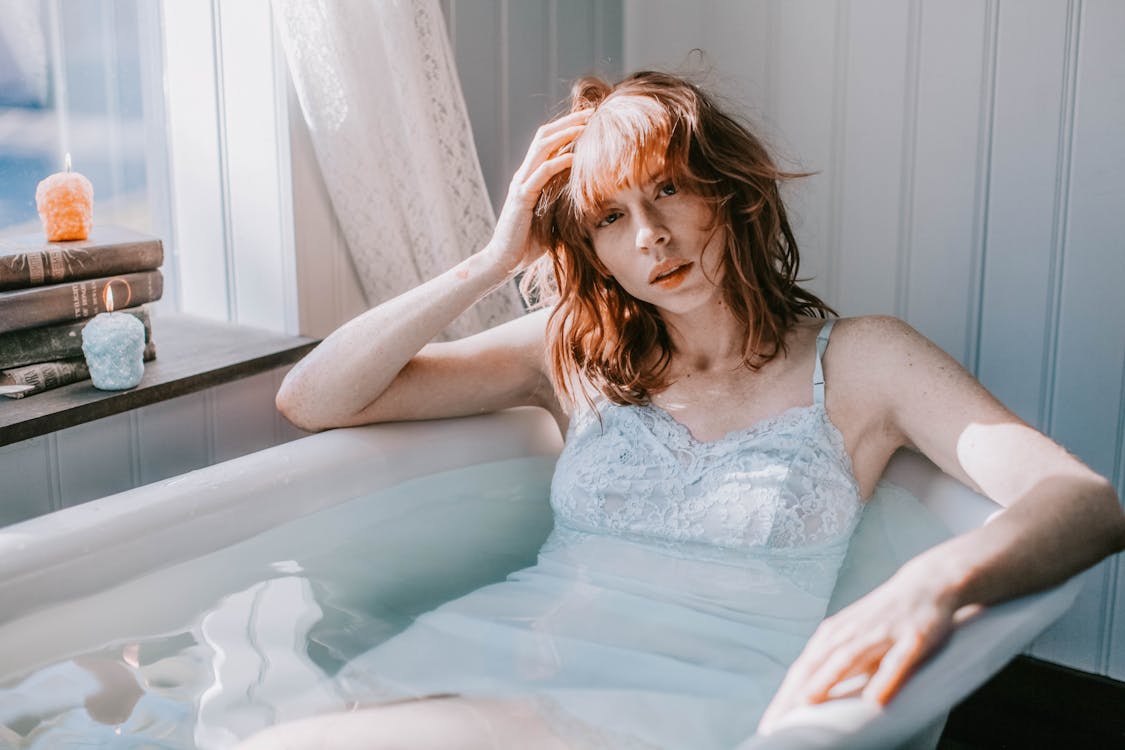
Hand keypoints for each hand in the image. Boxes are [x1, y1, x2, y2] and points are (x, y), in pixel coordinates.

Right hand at [482, 108, 592, 275]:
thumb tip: (592, 206)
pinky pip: (541, 174)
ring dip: (565, 134)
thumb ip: (564, 206)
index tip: (589, 120)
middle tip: (591, 112)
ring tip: (586, 125)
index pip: (546, 143)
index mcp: (529, 177)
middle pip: (544, 137)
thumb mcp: (551, 220)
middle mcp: (523, 175)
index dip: (566, 127)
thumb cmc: (528, 245)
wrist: (503, 261)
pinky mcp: (521, 198)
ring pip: (541, 148)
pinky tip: (575, 157)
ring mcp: (520, 184)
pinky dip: (558, 162)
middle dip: (568, 122)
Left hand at [756, 561, 958, 734]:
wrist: (926, 583)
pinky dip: (884, 680)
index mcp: (834, 635)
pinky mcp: (913, 638)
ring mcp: (881, 633)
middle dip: (794, 694)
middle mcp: (851, 632)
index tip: (767, 727)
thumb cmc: (883, 617)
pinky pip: (897, 662)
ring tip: (807, 703)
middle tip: (776, 724)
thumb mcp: (854, 636)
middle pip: (816, 665)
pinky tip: (875, 701)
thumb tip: (808, 697)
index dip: (784, 697)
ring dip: (826, 679)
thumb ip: (833, 662)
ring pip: (848, 658)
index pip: (802, 670)